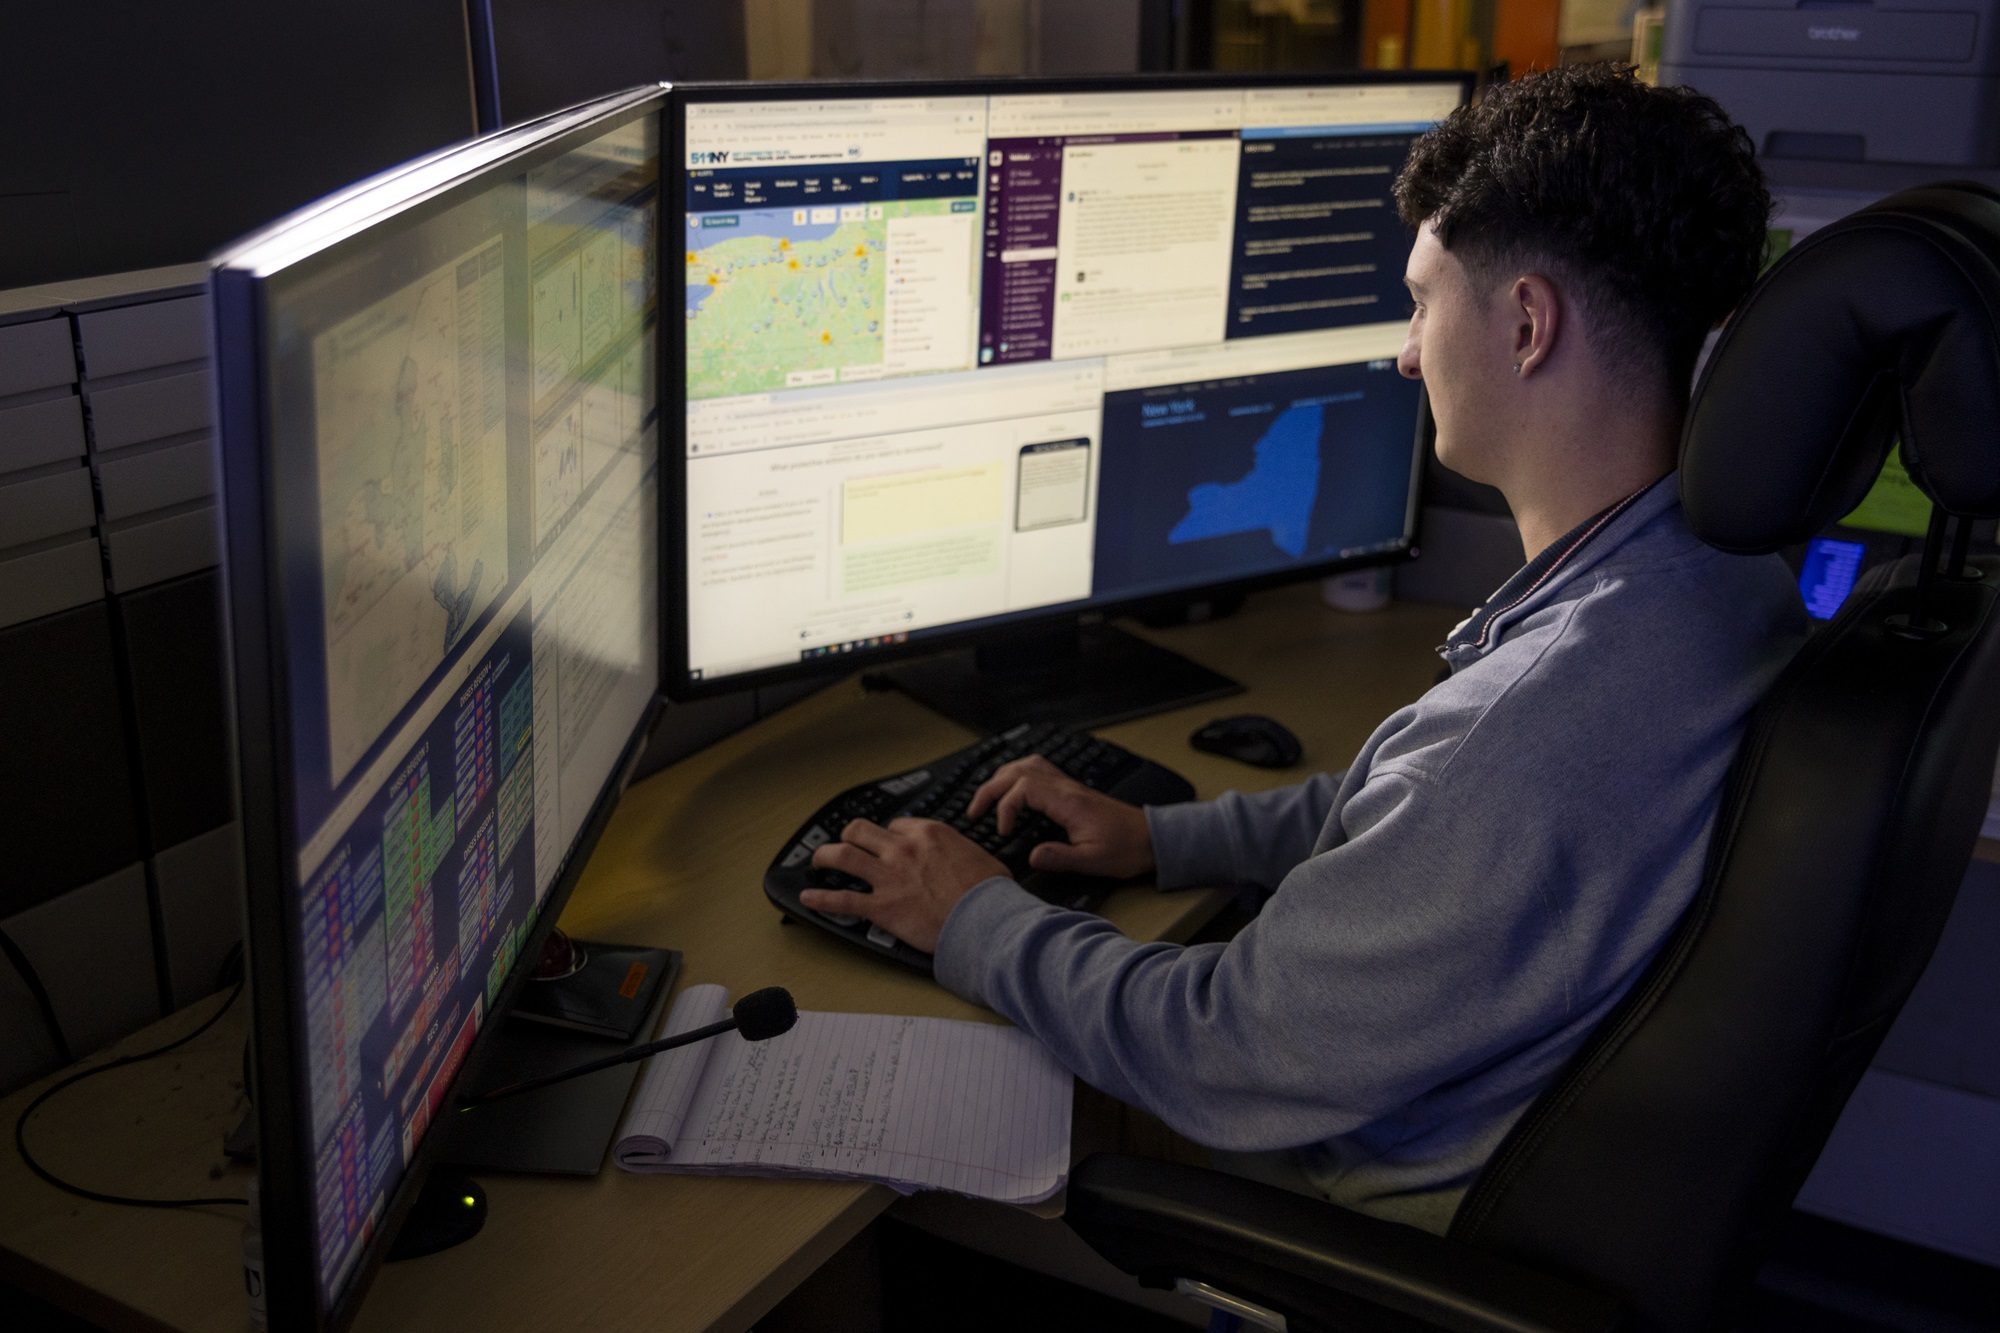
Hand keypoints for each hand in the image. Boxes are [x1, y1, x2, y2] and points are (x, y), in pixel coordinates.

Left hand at [800, 818, 1007, 953]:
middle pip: (861, 831)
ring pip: (843, 856)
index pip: (896, 824)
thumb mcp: (983, 858)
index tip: (887, 843)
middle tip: (845, 843)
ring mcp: (889, 877)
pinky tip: (808, 898)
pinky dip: (821, 899)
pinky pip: (843, 900)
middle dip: (849, 835)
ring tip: (818, 861)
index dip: (889, 834)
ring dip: (825, 857)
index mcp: (929, 834)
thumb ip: (964, 853)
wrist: (986, 920)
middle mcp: (903, 850)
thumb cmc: (990, 894)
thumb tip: (967, 859)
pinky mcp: (882, 907)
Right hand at [965, 755, 1153, 878]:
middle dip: (990, 788)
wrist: (1151, 839)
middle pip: (1018, 771)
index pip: (1023, 789)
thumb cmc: (1126, 849)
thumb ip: (1061, 858)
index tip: (1004, 833)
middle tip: (974, 812)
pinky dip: (1018, 775)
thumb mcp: (1094, 861)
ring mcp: (1069, 786)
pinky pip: (1039, 769)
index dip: (1005, 808)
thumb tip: (1032, 856)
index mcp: (1069, 802)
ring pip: (1027, 765)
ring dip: (1002, 777)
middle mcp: (1066, 788)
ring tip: (986, 798)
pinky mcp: (1071, 790)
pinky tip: (1012, 790)